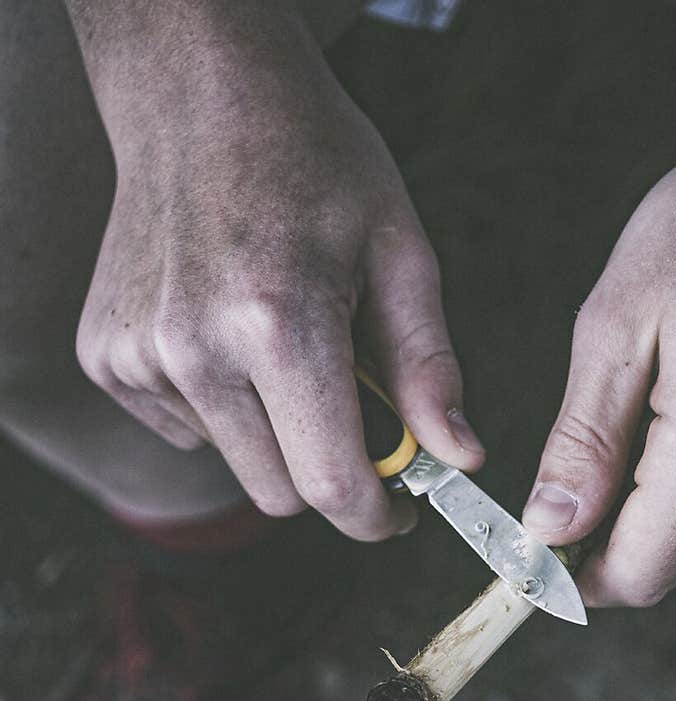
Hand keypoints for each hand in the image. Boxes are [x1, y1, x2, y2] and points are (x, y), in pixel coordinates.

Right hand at [73, 1, 482, 537]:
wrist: (197, 95)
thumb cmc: (312, 163)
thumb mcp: (398, 251)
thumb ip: (427, 367)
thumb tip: (459, 458)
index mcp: (277, 325)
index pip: (330, 486)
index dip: (375, 518)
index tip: (398, 514)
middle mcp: (195, 350)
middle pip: (280, 492)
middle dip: (327, 474)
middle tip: (352, 415)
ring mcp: (139, 356)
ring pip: (234, 463)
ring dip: (272, 433)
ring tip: (281, 344)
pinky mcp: (106, 358)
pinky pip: (186, 428)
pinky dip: (220, 405)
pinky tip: (227, 333)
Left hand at [523, 47, 675, 603]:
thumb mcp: (619, 319)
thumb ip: (582, 441)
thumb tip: (547, 528)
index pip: (632, 576)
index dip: (569, 572)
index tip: (534, 539)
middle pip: (665, 570)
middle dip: (607, 535)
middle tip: (582, 456)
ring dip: (653, 509)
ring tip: (652, 408)